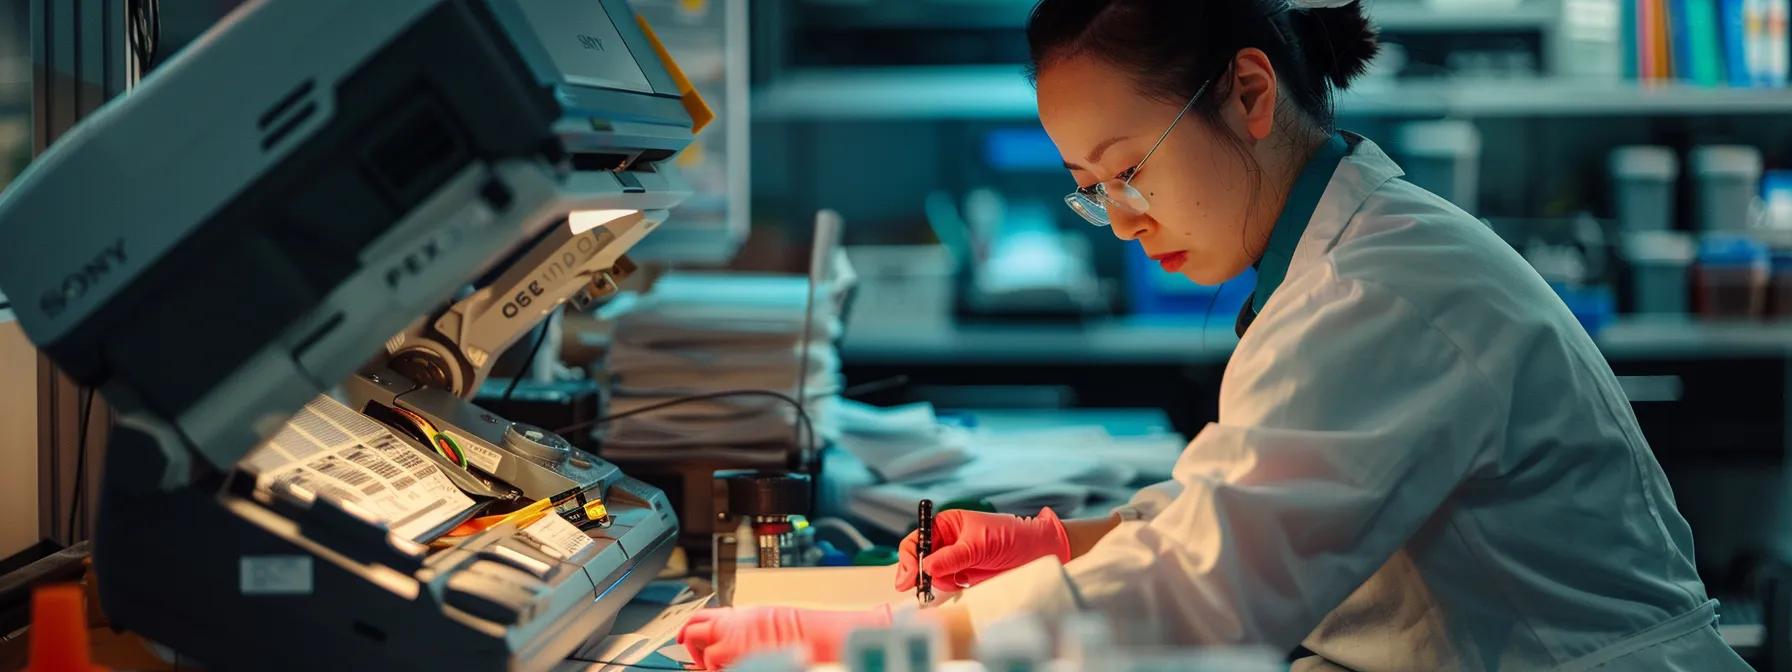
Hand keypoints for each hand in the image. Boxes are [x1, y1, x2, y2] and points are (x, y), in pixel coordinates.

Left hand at [677, 605, 891, 668]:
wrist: (809, 636)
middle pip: (694, 629)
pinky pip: (715, 666)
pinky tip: (727, 668)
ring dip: (703, 658)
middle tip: (689, 648)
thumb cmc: (794, 629)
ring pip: (701, 649)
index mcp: (738, 613)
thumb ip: (740, 623)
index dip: (690, 625)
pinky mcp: (734, 658)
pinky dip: (716, 668)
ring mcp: (731, 643)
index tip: (685, 632)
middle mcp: (731, 625)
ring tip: (711, 664)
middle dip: (688, 640)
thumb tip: (726, 632)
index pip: (702, 615)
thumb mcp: (762, 617)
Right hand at [894, 508, 1070, 590]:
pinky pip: (944, 585)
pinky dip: (945, 589)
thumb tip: (927, 567)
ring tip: (952, 582)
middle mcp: (945, 542)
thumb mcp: (979, 544)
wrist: (1035, 553)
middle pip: (918, 559)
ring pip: (931, 575)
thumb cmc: (1009, 537)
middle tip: (916, 589)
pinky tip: (956, 587)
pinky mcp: (962, 576)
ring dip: (934, 582)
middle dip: (917, 573)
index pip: (917, 540)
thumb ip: (952, 557)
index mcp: (945, 525)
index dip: (910, 557)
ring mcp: (953, 560)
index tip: (909, 577)